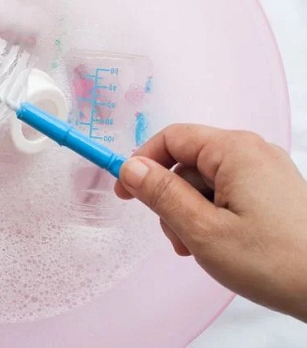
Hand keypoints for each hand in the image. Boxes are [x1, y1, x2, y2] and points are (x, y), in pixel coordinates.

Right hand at [115, 124, 306, 321]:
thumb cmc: (273, 260)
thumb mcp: (202, 229)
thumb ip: (162, 194)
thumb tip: (130, 168)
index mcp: (234, 150)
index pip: (172, 138)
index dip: (142, 162)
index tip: (125, 193)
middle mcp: (252, 152)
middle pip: (188, 163)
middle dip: (170, 198)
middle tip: (175, 238)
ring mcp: (265, 172)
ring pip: (206, 182)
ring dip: (190, 212)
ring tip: (199, 248)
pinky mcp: (273, 192)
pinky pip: (228, 193)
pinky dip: (212, 215)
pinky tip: (218, 244)